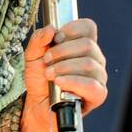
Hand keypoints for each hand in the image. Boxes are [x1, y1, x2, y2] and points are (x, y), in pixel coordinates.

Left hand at [21, 17, 107, 131]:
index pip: (88, 27)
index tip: (56, 38)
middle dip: (62, 51)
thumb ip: (38, 40)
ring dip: (63, 67)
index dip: (72, 29)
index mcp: (82, 46)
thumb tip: (50, 28)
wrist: (38, 104)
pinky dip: (73, 82)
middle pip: (87, 45)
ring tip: (49, 74)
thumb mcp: (32, 56)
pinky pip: (92, 85)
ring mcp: (98, 77)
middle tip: (47, 61)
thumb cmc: (40, 78)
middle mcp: (94, 59)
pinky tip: (59, 82)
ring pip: (89, 64)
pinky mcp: (98, 94)